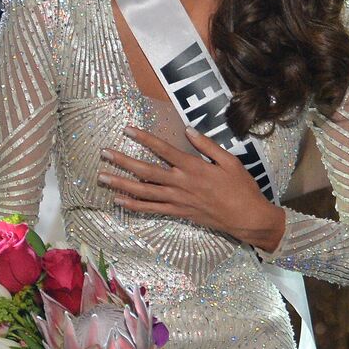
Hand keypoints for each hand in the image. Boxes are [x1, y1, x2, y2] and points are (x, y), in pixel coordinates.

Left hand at [99, 125, 284, 250]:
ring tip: (102, 177)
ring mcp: (178, 200)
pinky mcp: (179, 213)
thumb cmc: (241, 188)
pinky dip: (134, 205)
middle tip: (104, 153)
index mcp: (194, 167)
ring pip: (144, 191)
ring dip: (121, 183)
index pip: (164, 149)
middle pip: (146, 171)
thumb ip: (207, 145)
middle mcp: (181, 184)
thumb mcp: (230, 161)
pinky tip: (119, 200)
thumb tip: (188, 130)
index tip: (128, 130)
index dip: (144, 139)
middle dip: (123, 161)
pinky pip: (152, 209)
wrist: (247, 217)